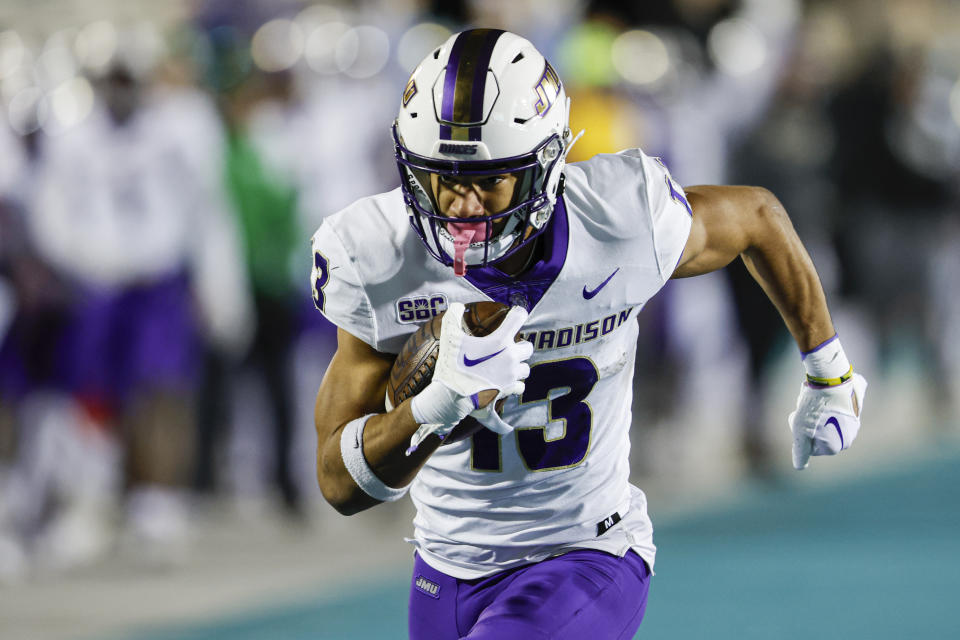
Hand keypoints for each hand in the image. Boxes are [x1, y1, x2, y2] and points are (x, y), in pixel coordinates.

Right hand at [410, 303, 532, 428]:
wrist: (452, 396)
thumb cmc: (452, 365)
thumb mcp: (449, 337)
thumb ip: (453, 317)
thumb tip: (457, 305)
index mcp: (499, 341)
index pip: (518, 318)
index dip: (518, 313)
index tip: (516, 314)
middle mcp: (510, 357)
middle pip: (528, 347)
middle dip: (520, 346)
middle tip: (508, 348)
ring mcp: (511, 375)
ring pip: (525, 368)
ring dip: (518, 366)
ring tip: (506, 366)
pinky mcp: (508, 390)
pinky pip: (520, 386)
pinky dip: (515, 384)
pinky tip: (506, 382)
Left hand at [788, 373, 866, 469]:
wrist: (832, 381)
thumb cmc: (813, 409)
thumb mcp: (799, 432)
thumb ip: (800, 453)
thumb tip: (799, 467)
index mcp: (836, 447)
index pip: (810, 446)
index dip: (802, 434)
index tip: (802, 422)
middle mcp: (848, 438)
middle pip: (820, 435)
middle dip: (811, 426)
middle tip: (808, 412)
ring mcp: (855, 423)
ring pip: (828, 423)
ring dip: (819, 415)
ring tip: (817, 403)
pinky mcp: (856, 408)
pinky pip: (838, 410)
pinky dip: (830, 406)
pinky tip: (827, 397)